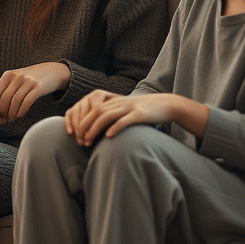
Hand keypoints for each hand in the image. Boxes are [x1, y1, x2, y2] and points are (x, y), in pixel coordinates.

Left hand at [0, 62, 70, 121]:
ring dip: (11, 114)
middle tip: (2, 121)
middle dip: (1, 112)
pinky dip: (21, 111)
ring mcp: (28, 81)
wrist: (52, 71)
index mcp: (8, 75)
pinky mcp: (39, 87)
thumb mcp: (16, 79)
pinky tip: (19, 116)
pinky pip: (27, 102)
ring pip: (15, 101)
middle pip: (4, 98)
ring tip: (11, 120)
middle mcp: (17, 77)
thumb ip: (5, 89)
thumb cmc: (31, 78)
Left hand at [65, 91, 190, 146]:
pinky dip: (114, 127)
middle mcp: (120, 103)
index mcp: (115, 102)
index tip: (77, 135)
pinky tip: (108, 136)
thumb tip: (101, 130)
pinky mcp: (139, 114)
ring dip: (95, 129)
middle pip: (96, 112)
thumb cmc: (145, 111)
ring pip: (107, 116)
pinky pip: (124, 120)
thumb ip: (115, 116)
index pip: (93, 110)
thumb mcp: (127, 110)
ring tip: (88, 140)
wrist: (167, 104)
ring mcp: (129, 108)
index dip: (83, 122)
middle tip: (79, 141)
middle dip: (85, 127)